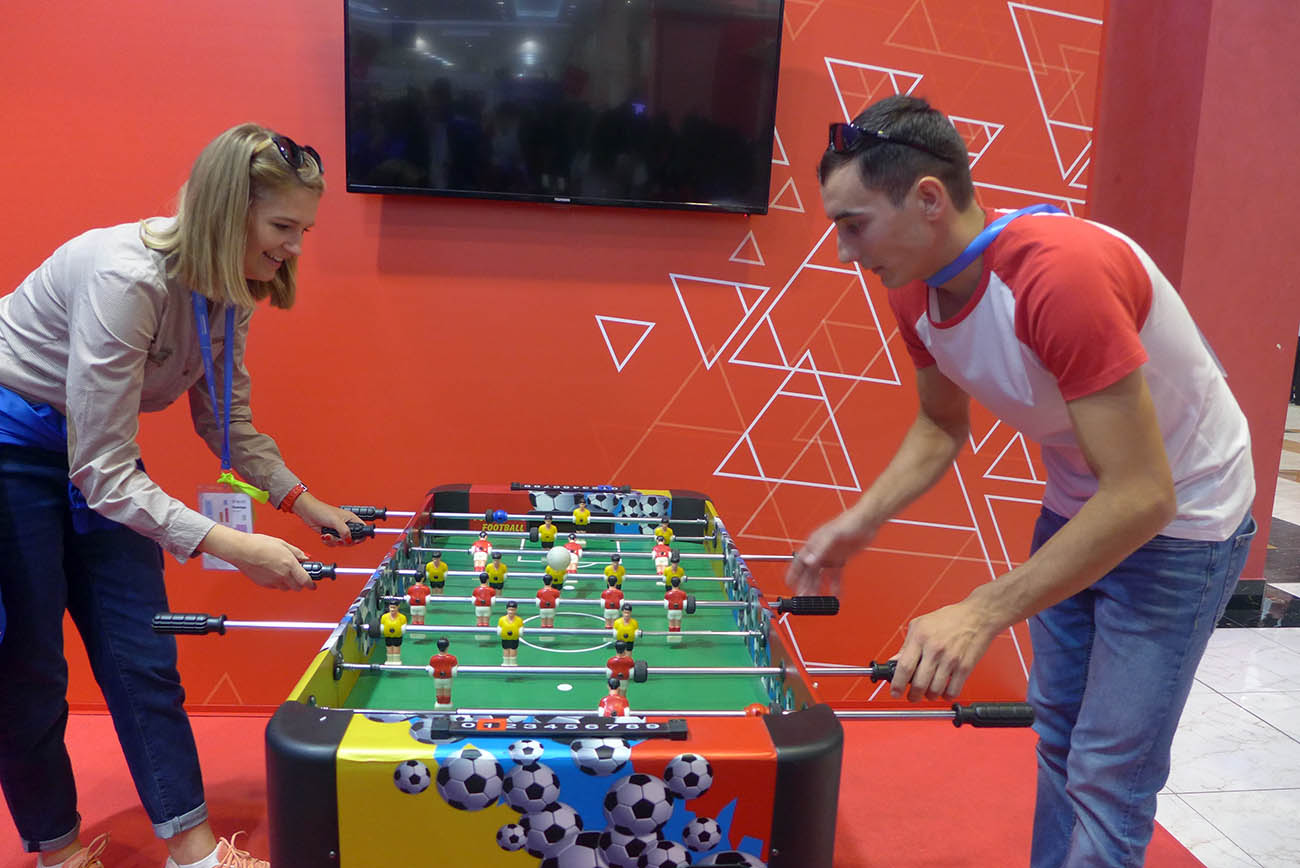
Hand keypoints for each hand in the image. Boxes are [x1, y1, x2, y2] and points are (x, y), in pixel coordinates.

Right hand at [197, 525, 314, 590]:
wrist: (241, 550)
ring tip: (285, 572)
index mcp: (289, 564)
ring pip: (286, 588)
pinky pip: (275, 587)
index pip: (306, 580)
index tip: (313, 585)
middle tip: (299, 575)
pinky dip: (278, 583)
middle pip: (297, 587)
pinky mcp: (264, 584)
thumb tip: (305, 558)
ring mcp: (272, 581)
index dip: (311, 584)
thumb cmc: (259, 544)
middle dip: (300, 583)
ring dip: (289, 583)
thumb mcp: (283, 544)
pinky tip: (274, 573)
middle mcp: (282, 575)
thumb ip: (296, 552)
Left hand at [292, 492, 361, 546]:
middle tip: (339, 539)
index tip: (354, 540)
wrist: (308, 512)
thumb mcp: (336, 521)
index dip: (361, 536)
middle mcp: (346, 525)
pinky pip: (333, 543)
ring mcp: (338, 530)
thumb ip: (345, 531)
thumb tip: (349, 540)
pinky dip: (328, 542)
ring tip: (328, 535)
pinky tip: (325, 535)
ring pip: (342, 543)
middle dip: (344, 541)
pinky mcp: (331, 534)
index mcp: (351, 519)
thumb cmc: (322, 511)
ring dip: (333, 541)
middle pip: (352, 539)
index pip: (363, 529)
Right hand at [786, 507, 880, 595]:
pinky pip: (835, 576)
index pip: (799, 560)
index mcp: (814, 544)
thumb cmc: (849, 523)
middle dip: (805, 584)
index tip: (788, 584)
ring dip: (818, 587)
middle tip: (804, 598)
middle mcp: (820, 551)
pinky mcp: (841, 559)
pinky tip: (836, 595)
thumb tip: (808, 561)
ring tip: (816, 600)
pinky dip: (835, 586)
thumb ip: (820, 549)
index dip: (793, 573)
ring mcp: (830, 556)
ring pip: (821, 576)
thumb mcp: (833, 535)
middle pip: (809, 571)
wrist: (867, 521)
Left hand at [889, 594, 998, 700]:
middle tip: (912, 696)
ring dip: (929, 697)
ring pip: (935, 690)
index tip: (895, 692)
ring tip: (928, 693)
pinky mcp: (965, 667)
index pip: (904, 667)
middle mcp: (935, 649)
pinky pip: (953, 690)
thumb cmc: (950, 618)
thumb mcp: (920, 625)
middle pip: (919, 683)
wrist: (977, 615)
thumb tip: (894, 662)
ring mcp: (951, 659)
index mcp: (920, 637)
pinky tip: (944, 692)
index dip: (897, 684)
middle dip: (913, 696)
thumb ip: (906, 645)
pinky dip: (946, 696)